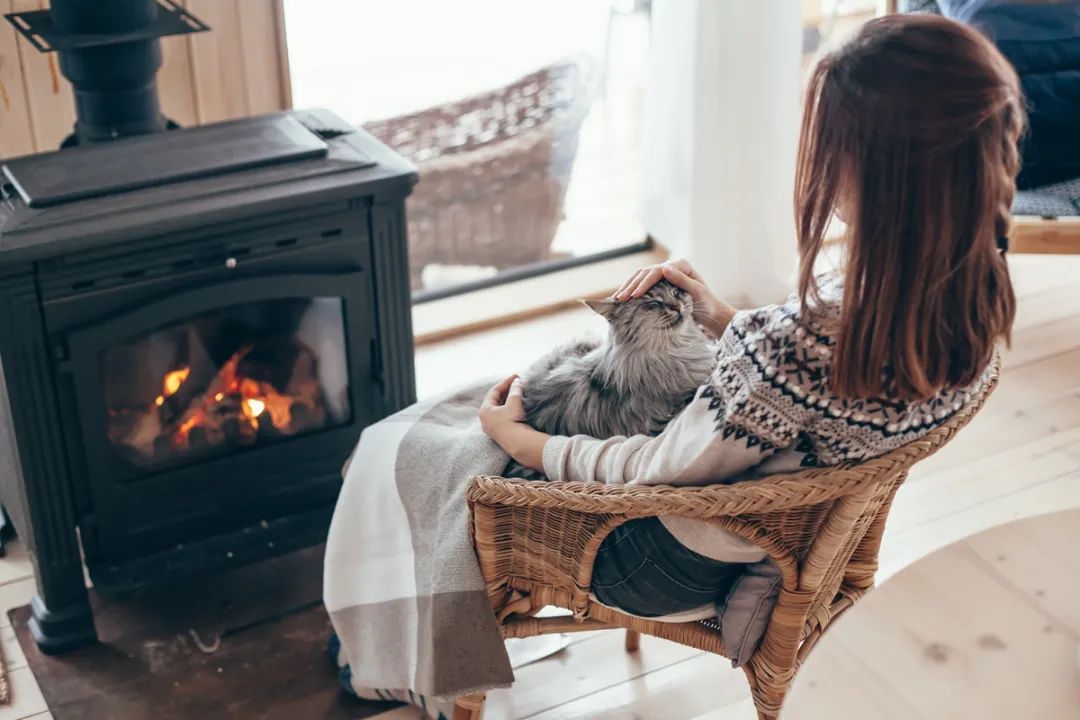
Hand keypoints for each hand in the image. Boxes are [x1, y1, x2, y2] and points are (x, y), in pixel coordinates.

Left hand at [479, 375, 547, 471]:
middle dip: (506, 390)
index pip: (494, 391)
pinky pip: (502, 416)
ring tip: (518, 392)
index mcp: (484, 410)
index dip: (506, 382)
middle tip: (517, 383)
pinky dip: (508, 408)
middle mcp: (485, 419)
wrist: (518, 443)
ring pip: (498, 408)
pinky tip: (516, 405)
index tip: (516, 376)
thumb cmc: (513, 421)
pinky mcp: (499, 432)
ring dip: (508, 399)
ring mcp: (491, 427)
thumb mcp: (514, 402)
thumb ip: (515, 390)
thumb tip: (517, 381)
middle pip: (495, 400)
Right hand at [613, 259, 736, 336]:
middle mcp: (670, 266)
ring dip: (627, 287)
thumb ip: (682, 280)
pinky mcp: (660, 283)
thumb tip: (664, 268)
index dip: (643, 283)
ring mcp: (664, 274)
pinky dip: (631, 289)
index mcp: (680, 265)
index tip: (634, 295)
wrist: (711, 312)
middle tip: (619, 298)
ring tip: (616, 298)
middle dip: (631, 285)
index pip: (656, 272)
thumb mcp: (697, 292)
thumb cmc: (707, 303)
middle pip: (645, 273)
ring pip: (640, 276)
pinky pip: (642, 283)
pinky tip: (622, 297)